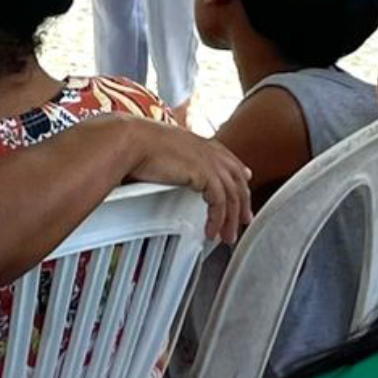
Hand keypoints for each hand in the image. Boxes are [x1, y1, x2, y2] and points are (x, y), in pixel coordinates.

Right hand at [111, 118, 254, 243]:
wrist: (132, 141)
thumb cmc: (136, 143)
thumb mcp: (160, 147)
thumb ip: (172, 156)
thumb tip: (164, 165)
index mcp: (198, 142)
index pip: (227, 158)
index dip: (238, 172)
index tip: (245, 179)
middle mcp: (208, 151)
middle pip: (236, 179)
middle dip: (243, 202)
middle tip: (243, 220)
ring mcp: (209, 162)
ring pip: (232, 195)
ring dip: (231, 219)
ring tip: (227, 236)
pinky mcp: (205, 175)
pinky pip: (219, 204)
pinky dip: (217, 220)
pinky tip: (211, 231)